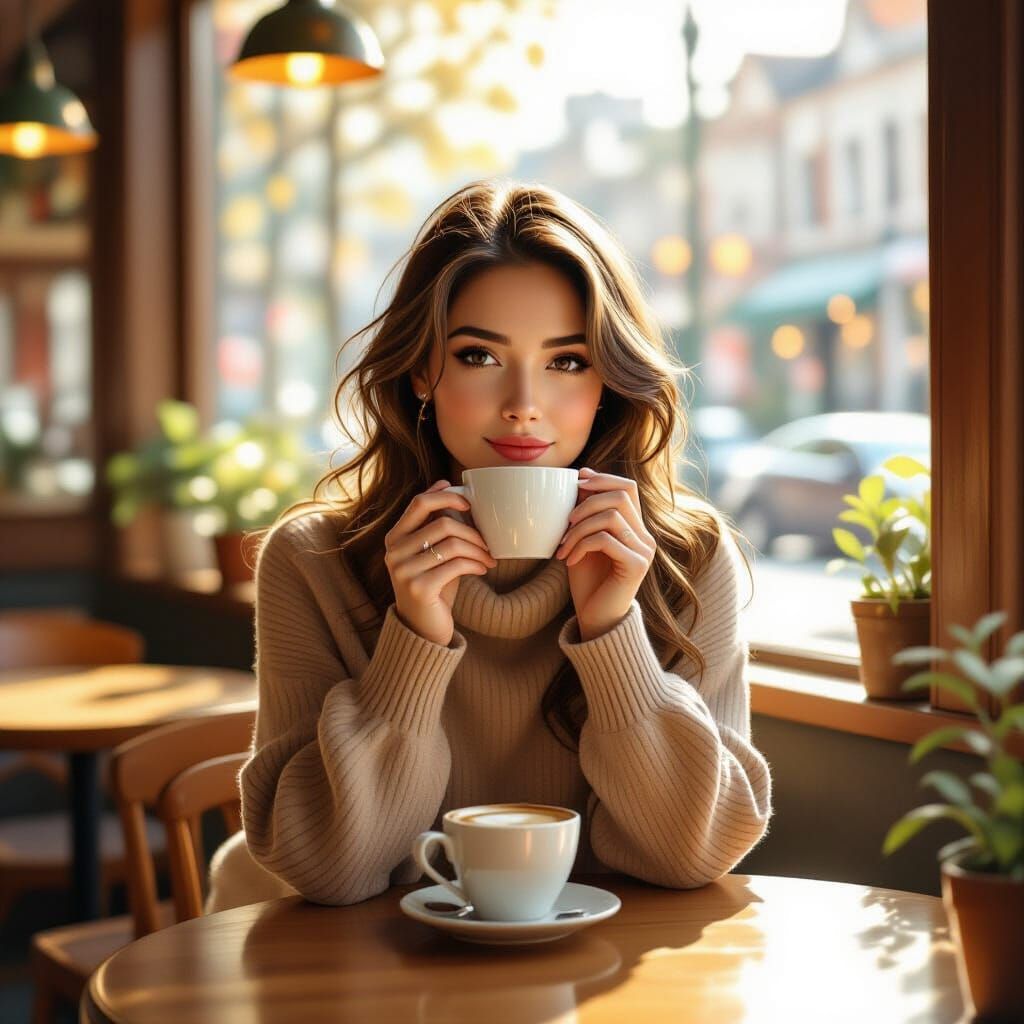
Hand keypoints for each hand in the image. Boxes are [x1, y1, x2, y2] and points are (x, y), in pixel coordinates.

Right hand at [384, 480, 497, 645]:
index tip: (468, 503)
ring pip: (452, 544)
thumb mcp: (430, 553)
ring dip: (478, 550)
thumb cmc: (432, 585)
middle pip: (442, 524)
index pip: (419, 503)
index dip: (446, 497)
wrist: (422, 628)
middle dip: (472, 532)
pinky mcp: (419, 588)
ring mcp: (404, 571)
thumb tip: (446, 486)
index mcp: (394, 538)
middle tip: (487, 543)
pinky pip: (457, 565)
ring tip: (488, 558)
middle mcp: (394, 552)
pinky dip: (476, 564)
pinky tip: (483, 568)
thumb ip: (433, 526)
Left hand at [555, 467, 656, 639]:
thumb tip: (581, 479)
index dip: (603, 478)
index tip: (577, 479)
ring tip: (563, 546)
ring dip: (579, 528)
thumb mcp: (582, 541)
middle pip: (620, 496)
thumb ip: (585, 515)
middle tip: (565, 521)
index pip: (628, 488)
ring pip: (611, 517)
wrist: (596, 620)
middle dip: (586, 503)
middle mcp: (644, 537)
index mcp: (634, 528)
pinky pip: (606, 540)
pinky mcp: (636, 566)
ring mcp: (644, 551)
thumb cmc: (588, 582)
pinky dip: (581, 546)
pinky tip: (568, 560)